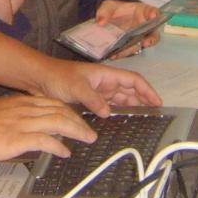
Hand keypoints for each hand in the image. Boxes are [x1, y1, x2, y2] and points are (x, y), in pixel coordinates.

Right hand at [0, 94, 97, 159]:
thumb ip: (12, 119)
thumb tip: (20, 128)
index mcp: (20, 104)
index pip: (52, 104)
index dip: (68, 112)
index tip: (77, 119)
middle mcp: (25, 110)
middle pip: (60, 111)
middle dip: (78, 121)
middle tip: (89, 131)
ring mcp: (22, 123)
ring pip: (58, 122)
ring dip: (76, 130)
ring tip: (87, 139)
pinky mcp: (18, 138)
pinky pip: (45, 140)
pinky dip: (58, 146)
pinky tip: (65, 152)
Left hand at [32, 56, 161, 117]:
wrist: (40, 79)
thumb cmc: (58, 76)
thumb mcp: (77, 87)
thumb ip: (93, 99)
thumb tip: (108, 113)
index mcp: (106, 74)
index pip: (133, 80)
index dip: (147, 90)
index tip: (157, 102)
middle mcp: (106, 83)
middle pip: (130, 91)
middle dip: (143, 101)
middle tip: (154, 116)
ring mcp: (99, 92)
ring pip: (121, 101)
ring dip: (132, 109)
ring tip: (142, 121)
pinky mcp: (91, 101)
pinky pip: (109, 108)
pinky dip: (117, 114)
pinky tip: (122, 123)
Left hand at [94, 0, 160, 55]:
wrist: (107, 19)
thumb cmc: (113, 9)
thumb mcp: (108, 7)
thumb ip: (105, 13)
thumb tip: (101, 22)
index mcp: (143, 12)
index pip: (153, 11)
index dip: (155, 14)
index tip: (153, 15)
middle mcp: (144, 26)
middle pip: (154, 32)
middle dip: (152, 38)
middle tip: (146, 43)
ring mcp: (139, 36)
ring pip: (143, 44)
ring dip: (137, 48)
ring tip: (128, 52)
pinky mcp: (131, 44)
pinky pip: (130, 50)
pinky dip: (123, 53)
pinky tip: (115, 55)